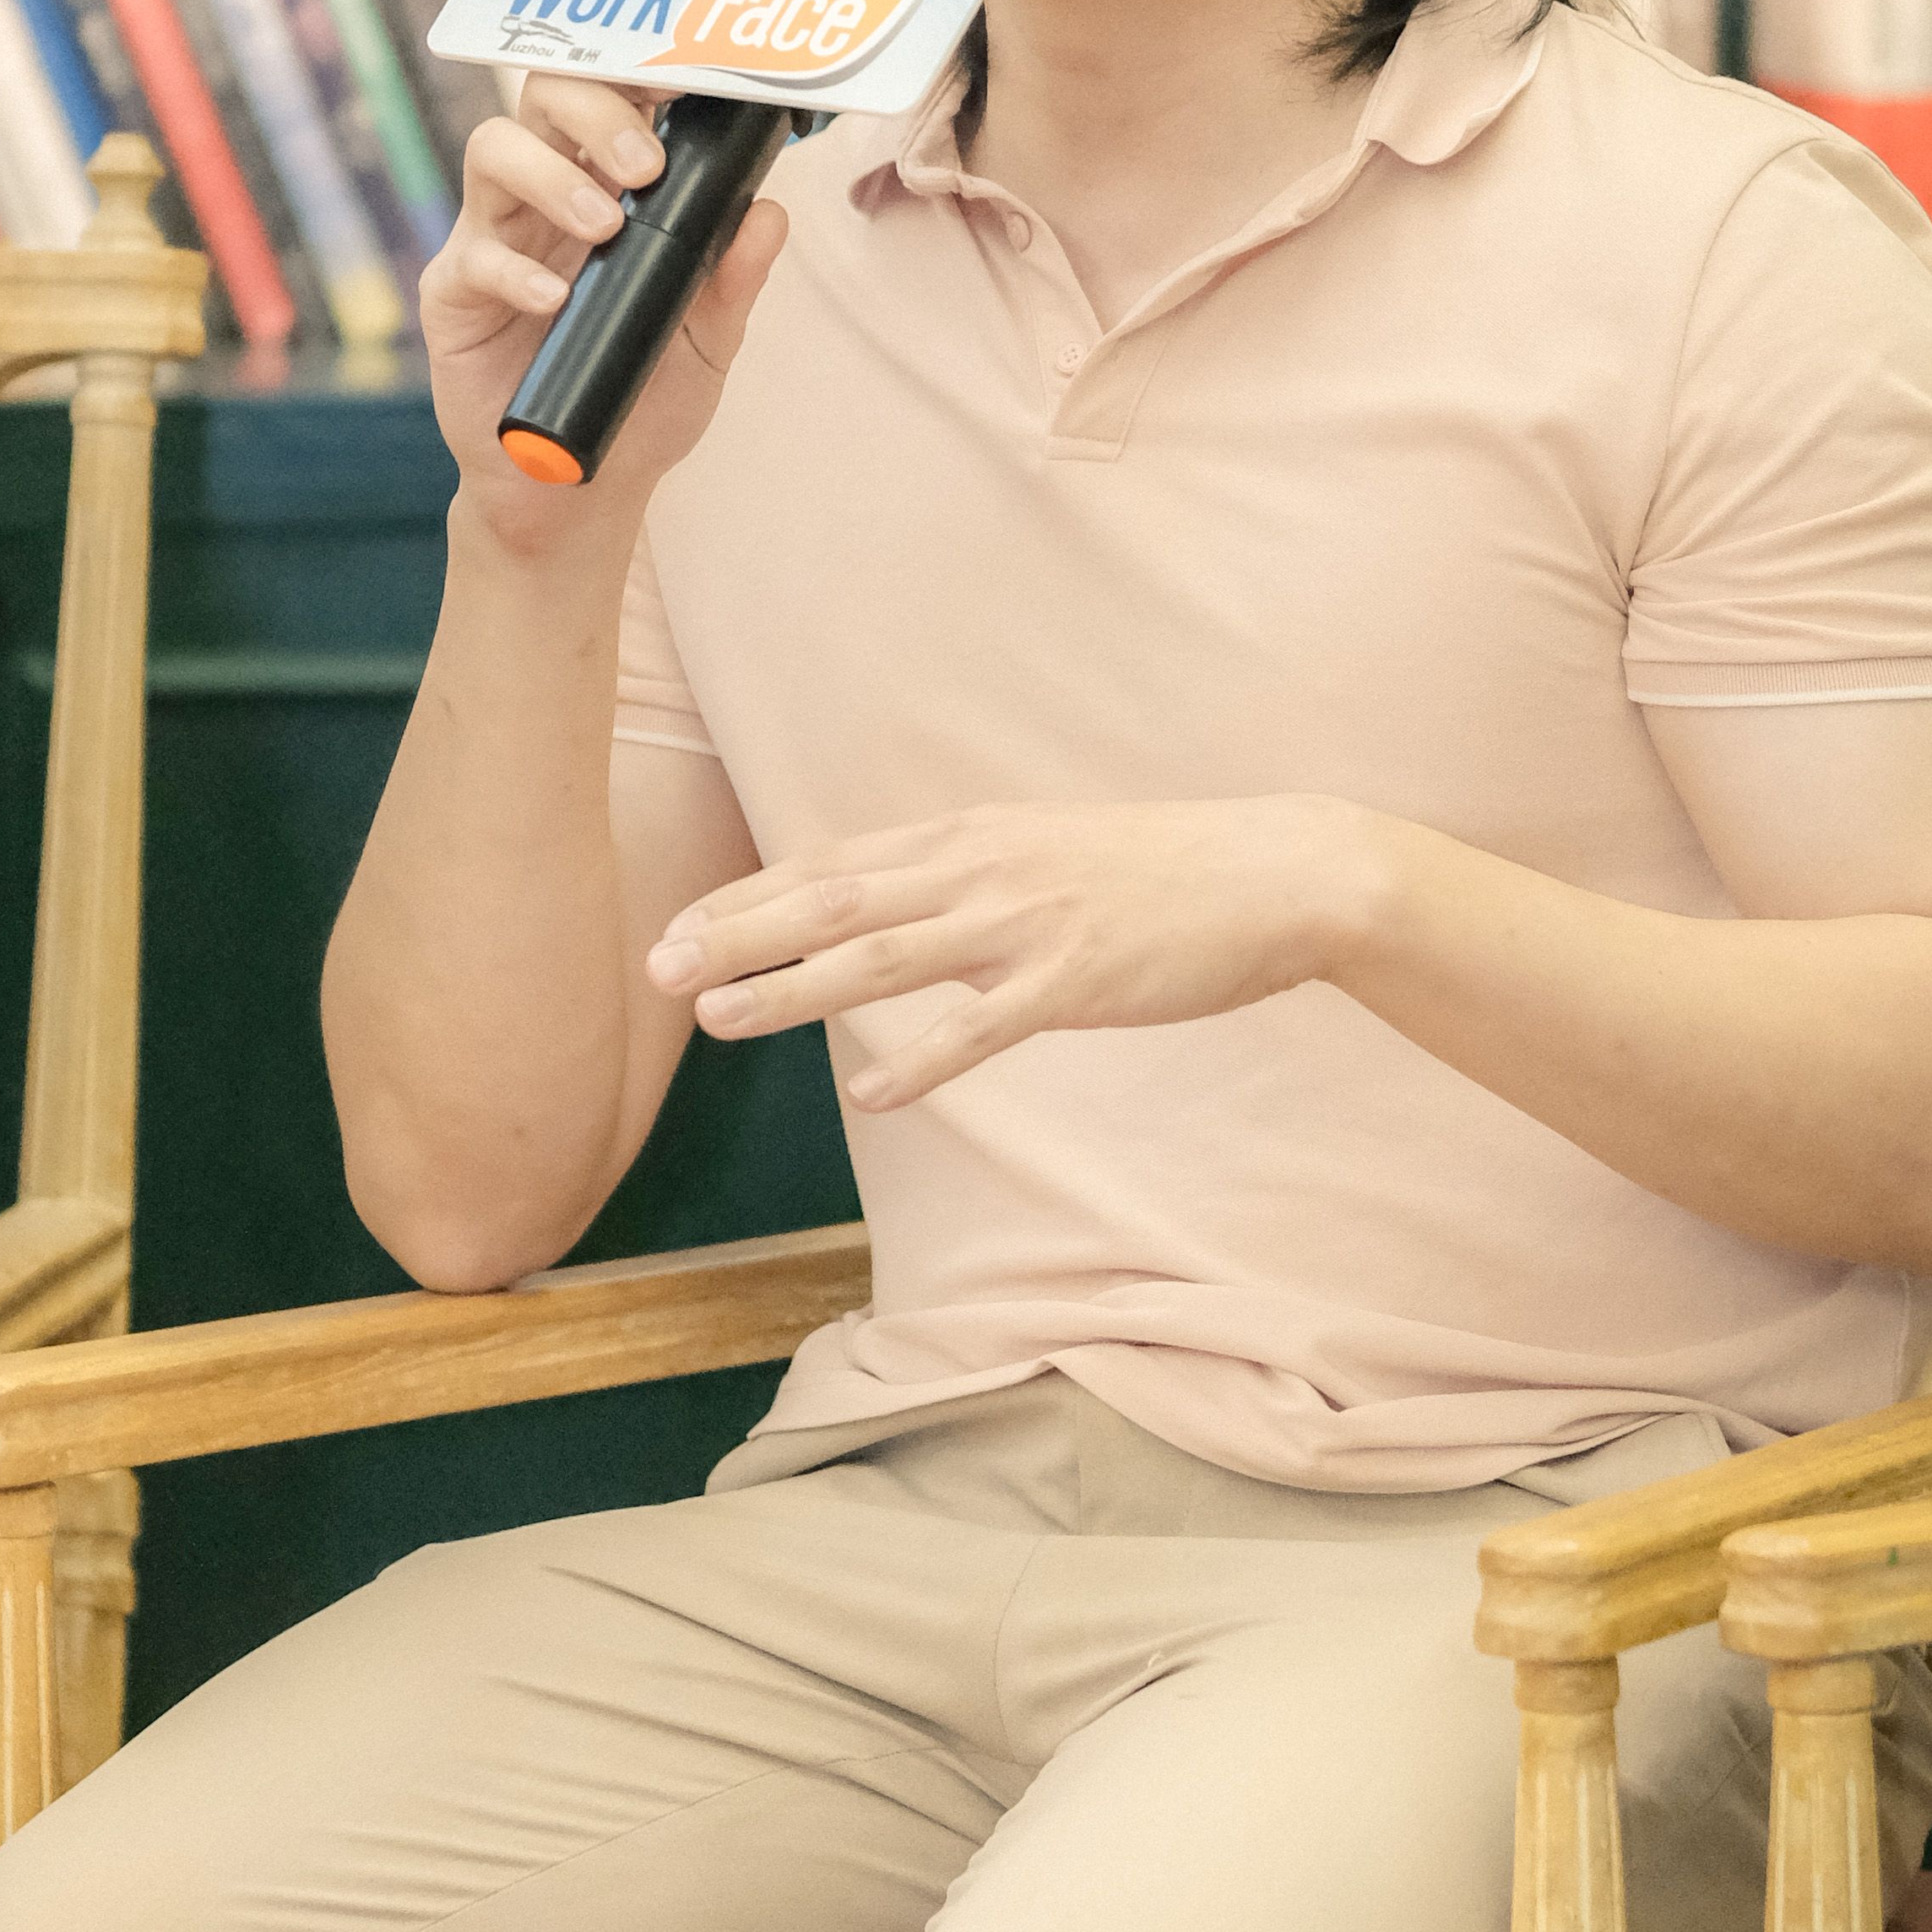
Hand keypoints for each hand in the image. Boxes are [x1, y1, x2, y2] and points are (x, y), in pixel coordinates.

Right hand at [421, 69, 787, 545]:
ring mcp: (493, 240)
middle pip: (543, 98)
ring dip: (554, 177)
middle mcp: (544, 197)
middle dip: (595, 112)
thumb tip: (770, 213)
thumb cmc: (642, 402)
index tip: (682, 83)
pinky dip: (515, 271)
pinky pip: (471, 257)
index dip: (636, 74)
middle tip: (644, 165)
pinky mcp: (453, 295)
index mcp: (606, 187)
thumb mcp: (709, 341)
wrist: (580, 491)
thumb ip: (734, 279)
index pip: (608, 97)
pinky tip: (555, 300)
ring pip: (494, 152)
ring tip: (604, 231)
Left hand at [646, 800, 1380, 1105]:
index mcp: (970, 837)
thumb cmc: (1159, 872)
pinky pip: (985, 1026)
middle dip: (739, 934)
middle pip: (835, 899)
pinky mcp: (1077, 978)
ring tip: (722, 1018)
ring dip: (796, 987)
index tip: (677, 925)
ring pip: (885, 956)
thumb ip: (966, 877)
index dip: (749, 896)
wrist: (1274, 872)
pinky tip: (872, 1094)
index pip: (832, 862)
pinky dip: (925, 1061)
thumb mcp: (1044, 851)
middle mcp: (982, 869)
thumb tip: (896, 904)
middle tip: (656, 966)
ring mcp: (1027, 923)